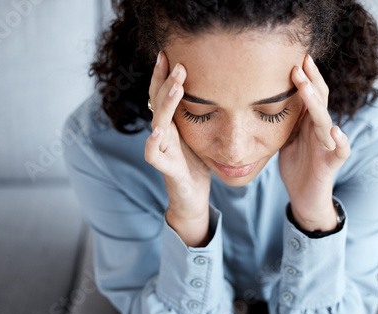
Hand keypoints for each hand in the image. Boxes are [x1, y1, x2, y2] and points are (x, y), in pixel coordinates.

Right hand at [145, 51, 211, 245]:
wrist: (191, 196)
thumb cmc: (196, 164)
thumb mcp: (202, 134)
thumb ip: (204, 114)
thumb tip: (223, 89)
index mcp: (174, 124)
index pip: (165, 94)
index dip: (165, 75)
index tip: (169, 53)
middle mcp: (164, 133)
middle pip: (158, 102)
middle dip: (164, 80)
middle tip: (173, 60)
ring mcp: (162, 149)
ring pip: (158, 122)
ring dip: (165, 103)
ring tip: (175, 86)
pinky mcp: (165, 168)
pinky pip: (153, 154)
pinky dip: (153, 142)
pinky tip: (159, 129)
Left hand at [279, 54, 350, 230]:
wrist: (304, 195)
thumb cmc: (296, 164)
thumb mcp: (285, 137)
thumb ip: (284, 119)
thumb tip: (265, 99)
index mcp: (309, 122)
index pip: (310, 94)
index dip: (305, 77)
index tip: (293, 57)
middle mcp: (321, 129)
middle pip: (319, 101)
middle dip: (310, 82)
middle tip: (299, 62)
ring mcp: (329, 145)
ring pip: (325, 120)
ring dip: (316, 104)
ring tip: (307, 88)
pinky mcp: (332, 163)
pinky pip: (341, 150)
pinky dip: (340, 140)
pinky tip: (335, 130)